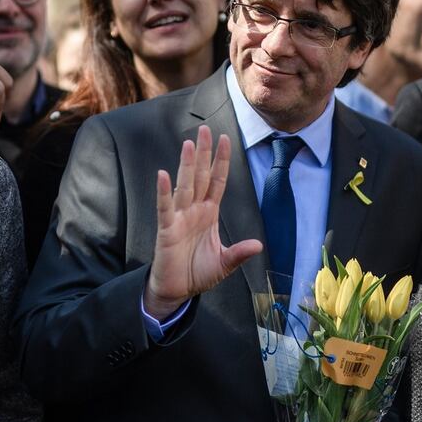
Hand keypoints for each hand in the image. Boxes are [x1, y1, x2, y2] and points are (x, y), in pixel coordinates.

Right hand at [144, 125, 261, 319]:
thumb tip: (258, 245)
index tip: (226, 139)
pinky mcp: (166, 229)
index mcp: (209, 213)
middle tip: (205, 130)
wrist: (177, 291)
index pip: (217, 181)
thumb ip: (239, 253)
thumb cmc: (198, 273)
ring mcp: (179, 218)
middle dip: (204, 154)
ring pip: (185, 186)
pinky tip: (163, 175)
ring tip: (190, 144)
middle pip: (200, 176)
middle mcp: (194, 210)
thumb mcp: (224, 263)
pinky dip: (164, 192)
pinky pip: (165, 207)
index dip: (221, 161)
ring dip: (187, 165)